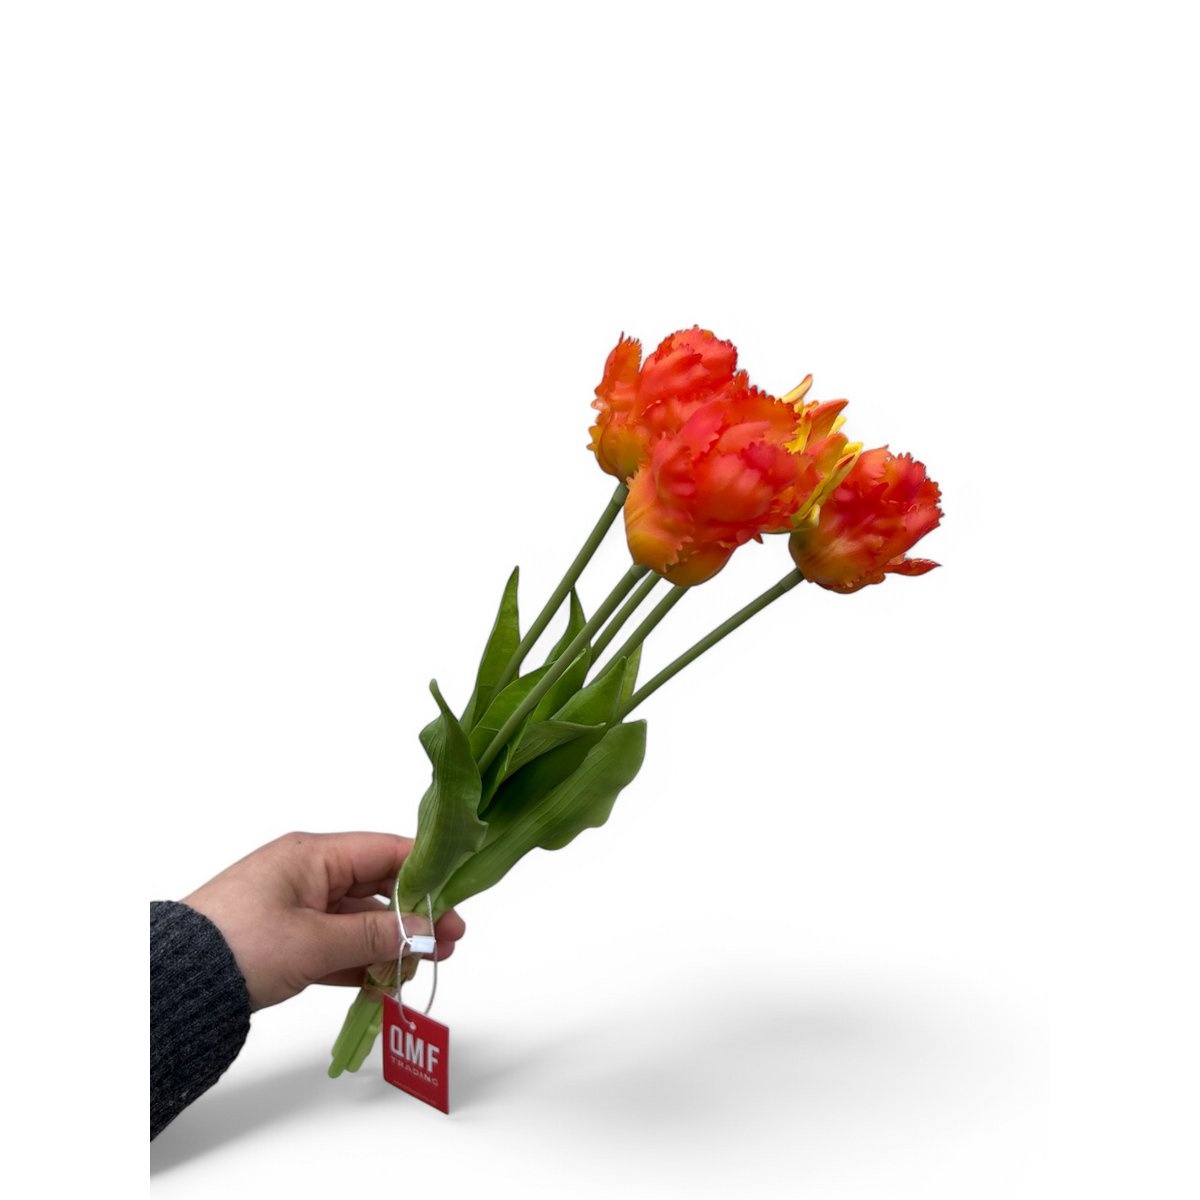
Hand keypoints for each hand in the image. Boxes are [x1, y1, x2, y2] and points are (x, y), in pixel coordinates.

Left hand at [183, 831, 465, 1010]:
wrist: (172, 986)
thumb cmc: (240, 945)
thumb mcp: (316, 941)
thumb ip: (377, 934)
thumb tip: (427, 930)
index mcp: (313, 854)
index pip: (386, 850)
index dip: (427, 870)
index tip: (459, 893)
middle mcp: (308, 873)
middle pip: (377, 885)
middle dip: (416, 913)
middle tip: (452, 939)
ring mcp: (296, 907)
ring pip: (359, 919)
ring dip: (391, 941)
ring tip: (423, 965)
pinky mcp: (286, 940)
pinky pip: (337, 944)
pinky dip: (361, 961)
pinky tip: (386, 982)